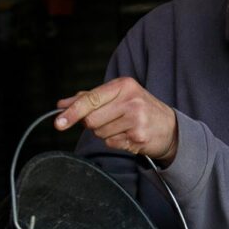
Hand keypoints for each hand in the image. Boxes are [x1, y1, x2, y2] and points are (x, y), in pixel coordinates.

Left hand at [55, 78, 177, 163]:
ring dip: (106, 133)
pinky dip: (116, 142)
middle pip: (91, 120)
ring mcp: (136, 119)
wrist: (169, 127)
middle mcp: (130, 100)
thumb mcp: (117, 96)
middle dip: (94, 124)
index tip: (58, 122)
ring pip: (100, 133)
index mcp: (123, 85)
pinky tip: (129, 135)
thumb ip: (88, 98)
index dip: (72, 112)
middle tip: (110, 120)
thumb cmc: (140, 109)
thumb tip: (62, 104)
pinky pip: (111, 143)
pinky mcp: (139, 136)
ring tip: (123, 127)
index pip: (90, 99)